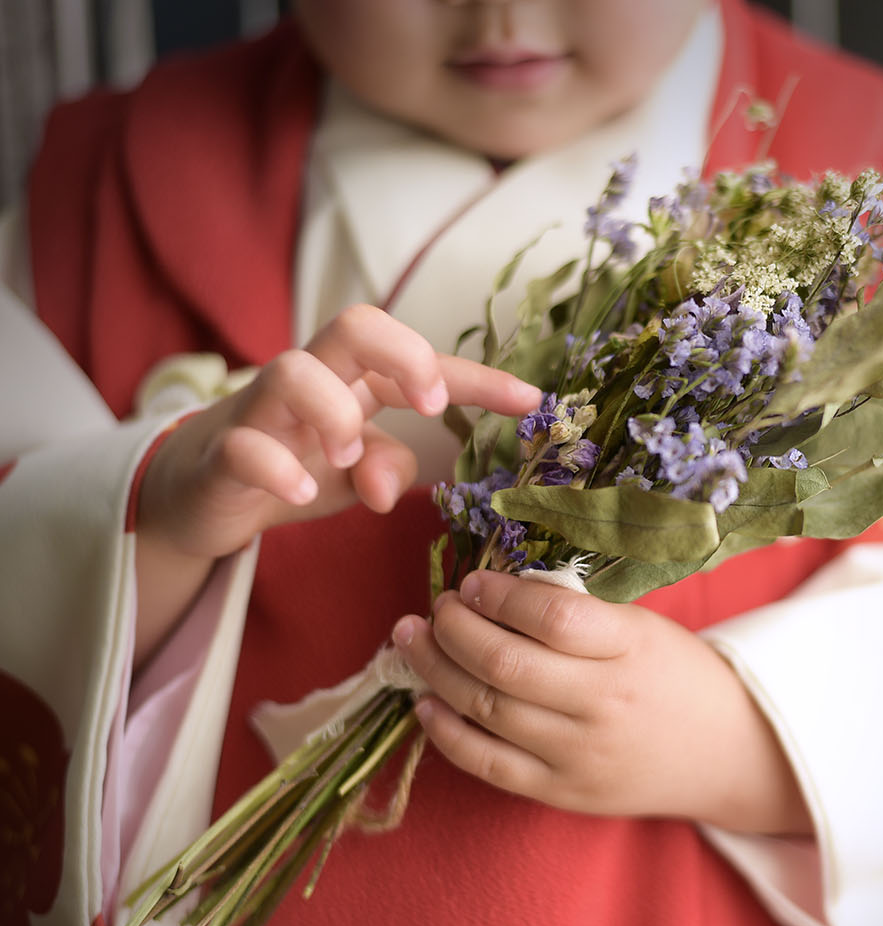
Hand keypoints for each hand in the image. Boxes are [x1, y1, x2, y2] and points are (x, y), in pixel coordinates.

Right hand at [137, 305, 540, 559]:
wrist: (200, 494)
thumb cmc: (291, 465)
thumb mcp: (354, 472)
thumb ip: (387, 468)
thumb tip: (391, 492)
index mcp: (353, 380)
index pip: (421, 363)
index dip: (479, 378)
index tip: (532, 400)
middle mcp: (309, 380)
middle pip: (354, 324)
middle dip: (404, 355)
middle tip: (430, 405)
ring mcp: (258, 412)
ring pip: (291, 371)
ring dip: (334, 411)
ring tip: (348, 455)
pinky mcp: (218, 453)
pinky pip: (243, 445)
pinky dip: (276, 466)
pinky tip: (301, 492)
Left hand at [393, 570, 813, 835]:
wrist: (726, 753)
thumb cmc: (677, 676)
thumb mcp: (643, 628)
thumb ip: (579, 613)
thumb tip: (494, 589)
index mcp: (631, 649)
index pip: (552, 617)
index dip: (499, 596)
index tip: (472, 582)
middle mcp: (604, 704)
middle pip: (506, 665)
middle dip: (454, 630)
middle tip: (435, 609)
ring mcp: (581, 754)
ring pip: (487, 710)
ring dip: (437, 671)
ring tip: (413, 642)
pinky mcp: (563, 793)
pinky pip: (489, 764)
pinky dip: (447, 733)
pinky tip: (426, 702)